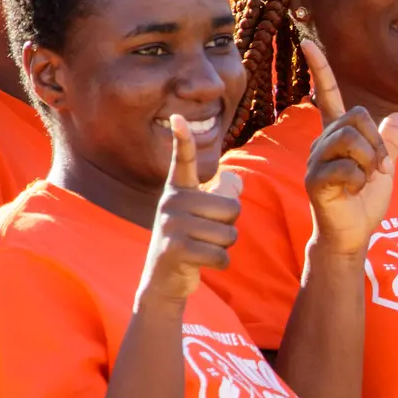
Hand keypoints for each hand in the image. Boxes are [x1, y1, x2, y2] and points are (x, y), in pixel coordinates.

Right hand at [137, 115, 242, 307]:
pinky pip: (221, 255)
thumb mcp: (203, 217)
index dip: (183, 139)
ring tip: (202, 248)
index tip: (177, 117)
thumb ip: (223, 197)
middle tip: (206, 236)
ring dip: (224, 247)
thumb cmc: (191, 242)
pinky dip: (219, 263)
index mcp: (178, 191)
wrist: (163, 279)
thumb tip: (235, 183)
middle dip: (229, 227)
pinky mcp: (175, 249)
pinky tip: (201, 263)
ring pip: (229, 234)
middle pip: (231, 208)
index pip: (183, 161)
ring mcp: (171, 225)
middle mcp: (171, 202)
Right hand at [300, 40, 397, 258]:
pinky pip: (346, 167)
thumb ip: (390, 142)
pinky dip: (359, 180)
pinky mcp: (315, 181)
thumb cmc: (364, 200)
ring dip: (369, 161)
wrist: (354, 233)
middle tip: (381, 168)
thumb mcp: (384, 166)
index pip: (328, 96)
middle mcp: (321, 142)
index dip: (321, 69)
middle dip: (377, 141)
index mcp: (337, 135)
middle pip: (356, 116)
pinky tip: (352, 191)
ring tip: (366, 179)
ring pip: (351, 139)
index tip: (308, 42)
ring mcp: (316, 161)